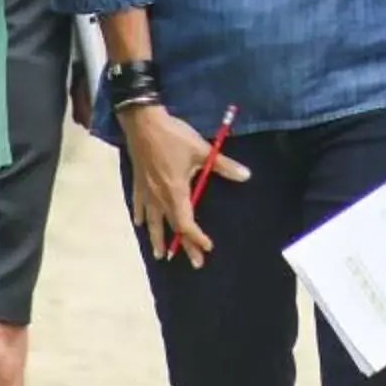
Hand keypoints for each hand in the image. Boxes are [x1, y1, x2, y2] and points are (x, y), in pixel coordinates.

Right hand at [121, 103, 248, 266]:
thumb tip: (246, 175)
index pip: (186, 223)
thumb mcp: (202, 150)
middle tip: (194, 262)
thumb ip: (223, 165)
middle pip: (172, 227)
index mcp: (175, 192)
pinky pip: (139, 205)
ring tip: (161, 254)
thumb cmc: (174, 137)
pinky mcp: (138, 182)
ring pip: (152, 221)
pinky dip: (141, 216)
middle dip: (184, 245)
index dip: (197, 238)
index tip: (208, 247)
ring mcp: (147, 191)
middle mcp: (159, 197)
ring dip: (157, 238)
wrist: (143, 122)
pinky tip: (140, 223)